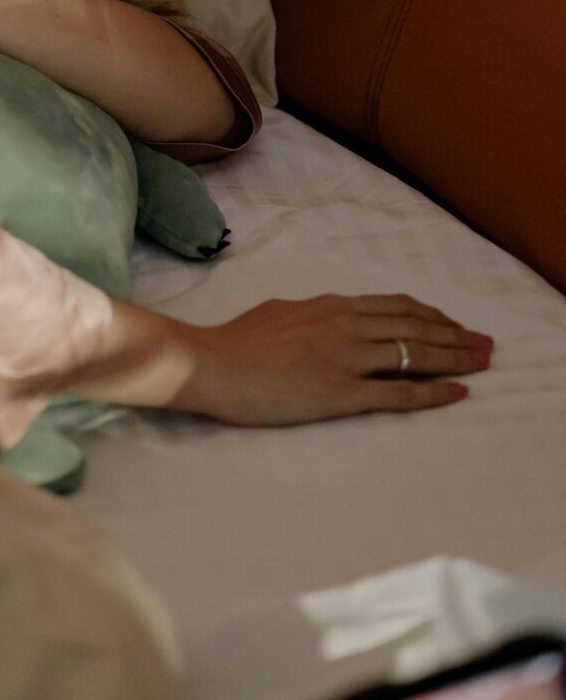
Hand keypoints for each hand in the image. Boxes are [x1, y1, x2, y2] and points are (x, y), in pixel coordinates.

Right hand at [176, 293, 492, 425]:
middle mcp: (347, 325)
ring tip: (481, 363)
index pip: (395, 307)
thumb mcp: (281, 312)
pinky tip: (456, 393)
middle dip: (455, 335)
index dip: (431, 315)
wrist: (214, 363)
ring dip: (455, 358)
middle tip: (486, 343)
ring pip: (415, 354)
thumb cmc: (238, 341)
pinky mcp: (342, 393)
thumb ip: (313, 316)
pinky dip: (433, 393)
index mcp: (332, 306)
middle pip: (415, 328)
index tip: (455, 323)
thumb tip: (328, 319)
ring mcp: (347, 358)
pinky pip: (399, 392)